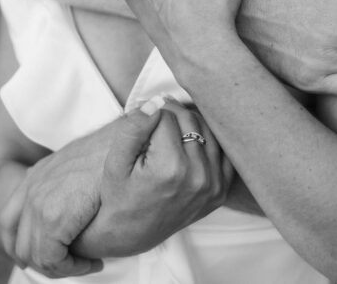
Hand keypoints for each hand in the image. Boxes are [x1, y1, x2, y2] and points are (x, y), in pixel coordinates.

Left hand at [0, 113, 157, 276]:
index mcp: (36, 176)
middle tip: (73, 265)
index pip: (9, 220)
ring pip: (34, 255)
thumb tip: (74, 205)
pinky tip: (93, 262)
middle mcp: (32, 188)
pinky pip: (50, 257)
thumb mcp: (85, 163)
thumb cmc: (120, 149)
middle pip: (18, 242)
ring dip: (61, 267)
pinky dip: (71, 267)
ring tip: (88, 264)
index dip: (22, 246)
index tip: (46, 258)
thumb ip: (71, 182)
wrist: (133, 137)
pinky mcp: (55, 215)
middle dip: (44, 261)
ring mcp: (40, 200)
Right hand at [73, 99, 233, 257]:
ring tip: (168, 131)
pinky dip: (207, 140)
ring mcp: (213, 185)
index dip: (150, 113)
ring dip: (188, 123)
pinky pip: (222, 151)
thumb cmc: (119, 196)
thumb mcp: (115, 163)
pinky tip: (189, 143)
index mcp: (171, 169)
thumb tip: (154, 102)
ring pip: (207, 130)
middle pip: (190, 118)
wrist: (131, 233)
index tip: (141, 121)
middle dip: (170, 113)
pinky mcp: (220, 190)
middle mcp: (198, 177)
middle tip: (154, 119)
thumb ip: (133, 129)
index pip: (166, 116)